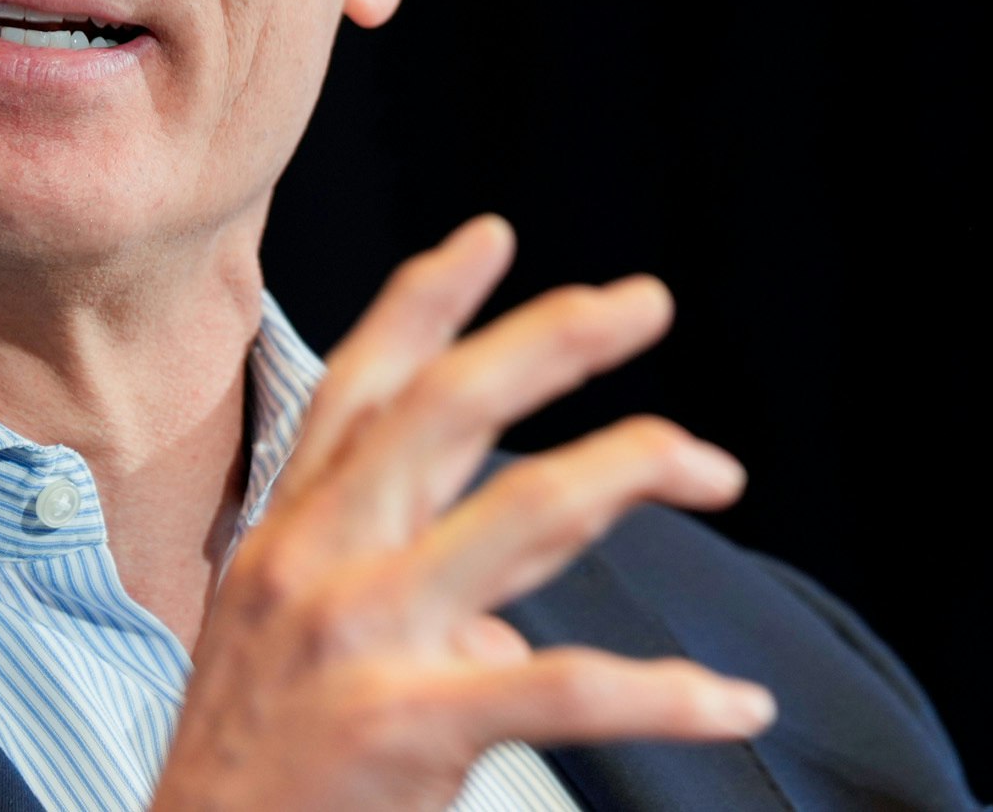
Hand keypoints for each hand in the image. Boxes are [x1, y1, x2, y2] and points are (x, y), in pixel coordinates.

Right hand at [155, 217, 775, 810]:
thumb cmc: (257, 789)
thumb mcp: (299, 661)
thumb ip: (408, 610)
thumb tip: (508, 625)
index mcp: (287, 543)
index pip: (358, 392)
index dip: (426, 305)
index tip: (491, 236)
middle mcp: (313, 567)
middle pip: (449, 411)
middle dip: (555, 341)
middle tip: (646, 303)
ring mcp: (357, 641)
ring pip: (525, 512)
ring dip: (632, 469)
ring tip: (714, 466)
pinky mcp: (403, 727)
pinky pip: (567, 687)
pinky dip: (668, 696)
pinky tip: (735, 702)